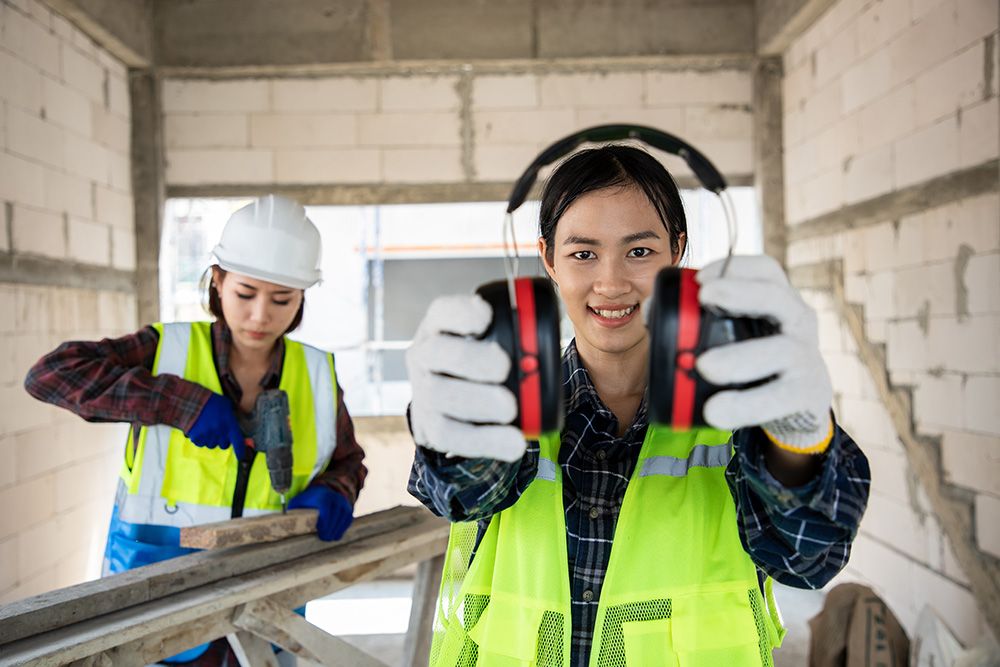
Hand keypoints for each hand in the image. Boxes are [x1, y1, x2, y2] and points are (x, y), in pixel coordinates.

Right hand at [186, 393, 245, 459]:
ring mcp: (208, 435)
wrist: (193, 400)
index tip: (241, 456)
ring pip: (212, 445)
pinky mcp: (197, 437)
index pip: (238, 441)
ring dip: (211, 440)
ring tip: (207, 429)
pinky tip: (199, 430)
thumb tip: (235, 430)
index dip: (240, 450)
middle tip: (218, 431)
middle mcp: (220, 432)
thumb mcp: (227, 406)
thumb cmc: (212, 402)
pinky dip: (200, 439)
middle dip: (222, 440)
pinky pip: (201, 444)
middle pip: (224, 445)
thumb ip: (232, 419)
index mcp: (230, 424)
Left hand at [288, 486, 352, 540]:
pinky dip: (341, 530)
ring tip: (328, 538)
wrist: (326, 489)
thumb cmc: (309, 499)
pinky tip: (334, 535)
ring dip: (335, 532)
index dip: (323, 526)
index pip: (326, 514)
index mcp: (323, 497)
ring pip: (341, 523)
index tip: (319, 534)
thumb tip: (282, 521)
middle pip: (334, 520)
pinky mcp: (349, 509)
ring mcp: (344, 504)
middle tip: (323, 538)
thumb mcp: (299, 501)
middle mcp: (336, 499)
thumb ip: (292, 509)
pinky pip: (346, 522)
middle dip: (328, 532)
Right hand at [405, 295, 524, 461]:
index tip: (487, 316)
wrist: (452, 404)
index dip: (462, 313)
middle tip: (505, 367)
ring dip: (479, 401)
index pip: (442, 311)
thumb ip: (510, 334)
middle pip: (438, 353)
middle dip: (472, 359)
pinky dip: (485, 440)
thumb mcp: (489, 340)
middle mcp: (425, 356)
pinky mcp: (431, 427)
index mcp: (440, 327)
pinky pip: (451, 436)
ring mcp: (423, 392)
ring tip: (511, 408)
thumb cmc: (479, 363)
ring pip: (440, 395)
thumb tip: (547, 337)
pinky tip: (514, 442)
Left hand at [694, 255, 833, 453]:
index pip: (765, 270)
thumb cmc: (756, 362)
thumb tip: (651, 311)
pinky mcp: (806, 393)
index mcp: (778, 301)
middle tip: (705, 297)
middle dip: (741, 293)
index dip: (735, 268)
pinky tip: (716, 411)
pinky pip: (778, 398)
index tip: (701, 278)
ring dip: (739, 358)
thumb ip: (693, 321)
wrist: (798, 406)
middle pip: (778, 297)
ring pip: (781, 351)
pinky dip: (745, 404)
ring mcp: (806, 357)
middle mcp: (798, 322)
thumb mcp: (732, 336)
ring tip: (705, 367)